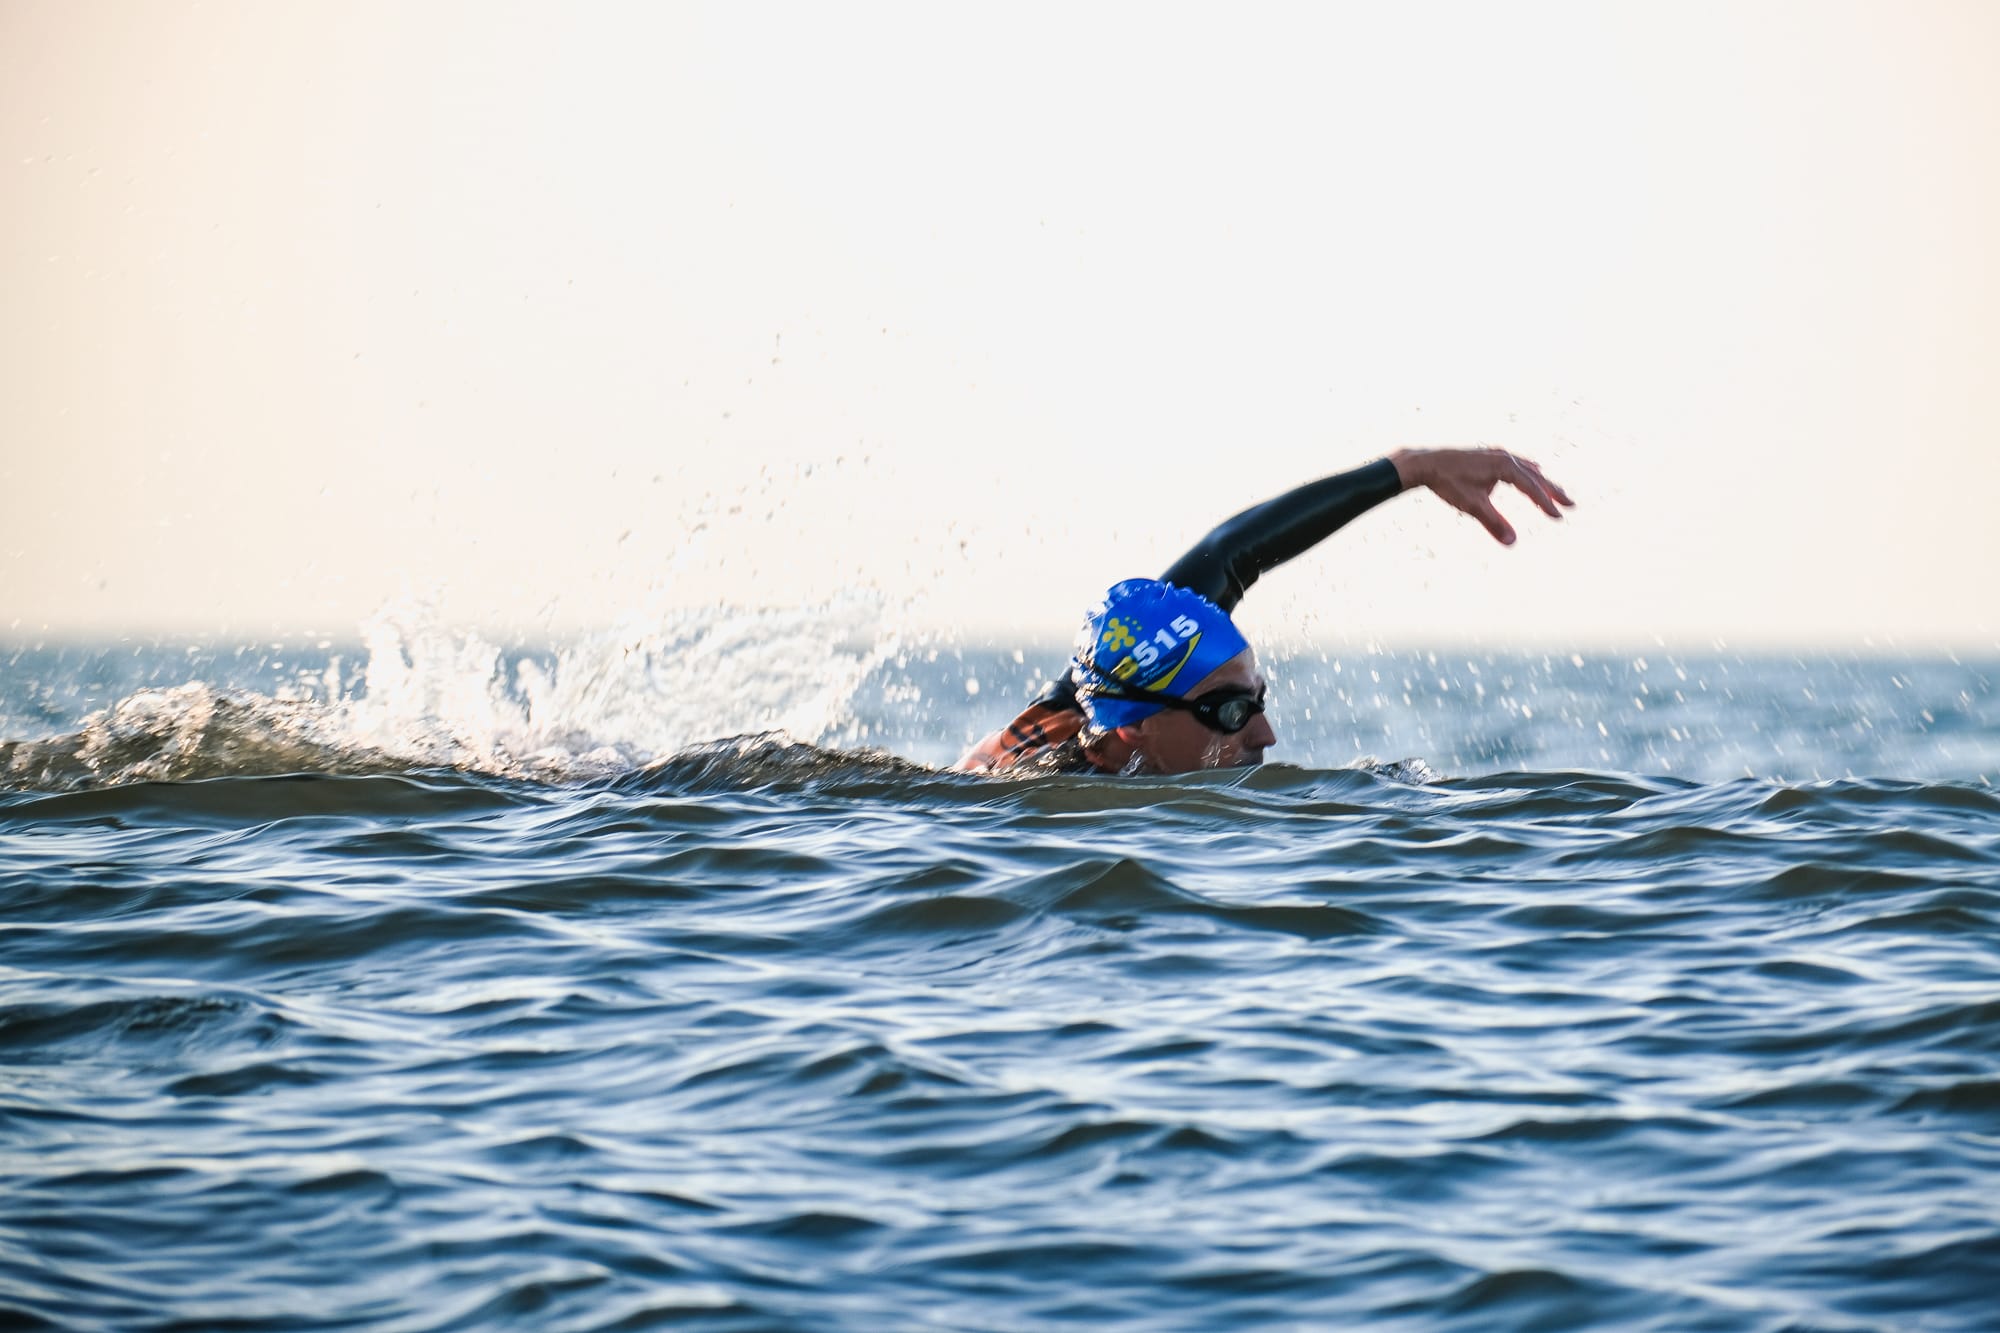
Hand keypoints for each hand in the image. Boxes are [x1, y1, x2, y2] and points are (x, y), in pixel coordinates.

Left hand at [1388, 447, 1573, 545]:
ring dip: (1540, 481)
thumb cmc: (1449, 483)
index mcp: (1505, 466)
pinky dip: (1526, 470)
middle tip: (1571, 505)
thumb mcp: (1472, 506)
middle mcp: (1505, 457)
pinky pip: (1515, 463)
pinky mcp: (1488, 456)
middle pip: (1535, 476)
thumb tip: (1512, 542)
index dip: (1546, 503)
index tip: (1558, 517)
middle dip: (1552, 491)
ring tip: (1554, 492)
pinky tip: (1530, 470)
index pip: (1531, 487)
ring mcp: (1496, 454)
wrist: (1426, 464)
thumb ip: (1493, 523)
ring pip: (1526, 469)